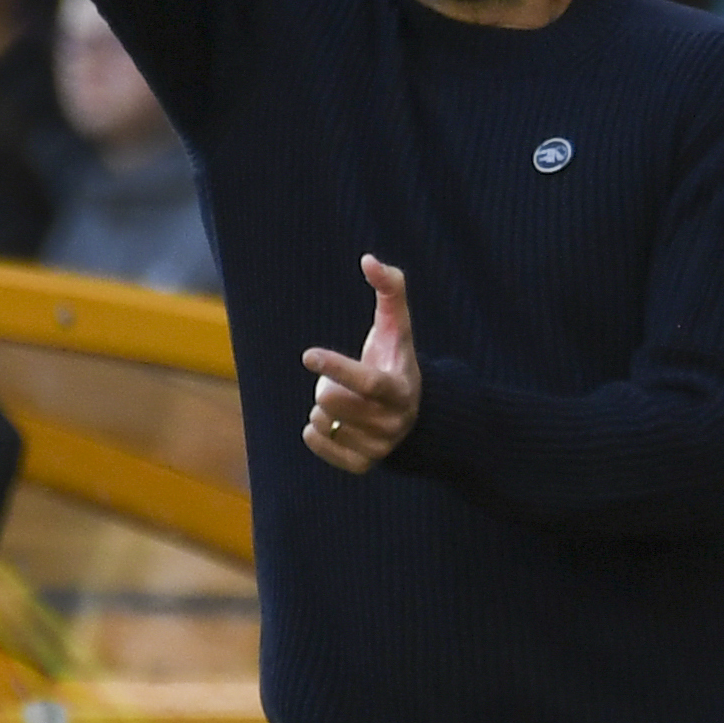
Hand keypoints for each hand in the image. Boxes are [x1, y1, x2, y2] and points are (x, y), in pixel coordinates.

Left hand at [302, 256, 419, 472]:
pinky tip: (323, 422)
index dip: (337, 368)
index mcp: (401, 389)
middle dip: (326, 387)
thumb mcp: (397, 327)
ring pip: (327, 422)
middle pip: (337, 404)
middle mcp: (393, 422)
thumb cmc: (395, 360)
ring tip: (340, 403)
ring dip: (323, 408)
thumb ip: (390, 289)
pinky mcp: (364, 464)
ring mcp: (380, 447)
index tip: (308, 355)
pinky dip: (316, 432)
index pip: (367, 384)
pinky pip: (324, 446)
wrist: (415, 415)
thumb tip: (368, 259)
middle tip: (332, 383)